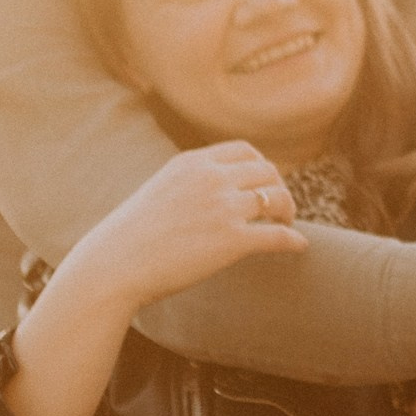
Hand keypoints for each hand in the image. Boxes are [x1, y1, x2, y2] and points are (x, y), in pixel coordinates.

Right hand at [76, 142, 303, 314]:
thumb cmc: (130, 236)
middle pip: (266, 172)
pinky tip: (299, 246)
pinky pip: (277, 235)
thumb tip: (217, 193)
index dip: (261, 166)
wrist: (116, 264)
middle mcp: (212, 178)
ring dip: (288, 211)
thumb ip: (190, 184)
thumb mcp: (160, 191)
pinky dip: (293, 240)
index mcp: (193, 162)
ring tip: (287, 224)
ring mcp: (223, 207)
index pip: (244, 150)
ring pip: (277, 199)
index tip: (265, 182)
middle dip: (279, 188)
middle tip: (281, 207)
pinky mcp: (232, 240)